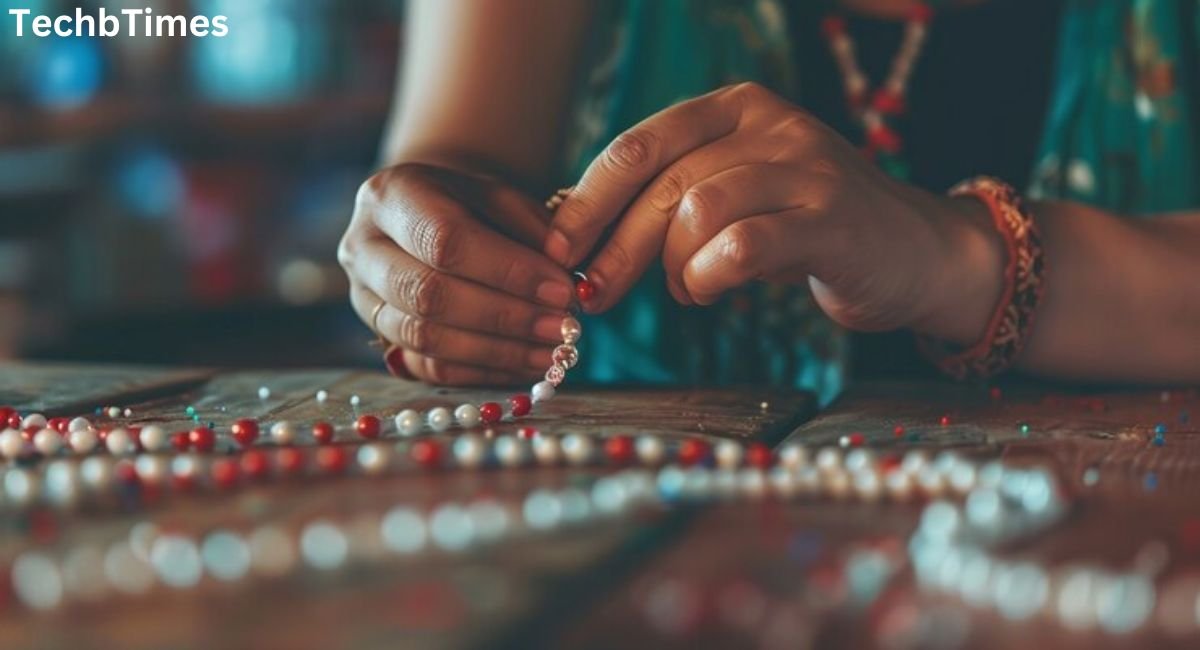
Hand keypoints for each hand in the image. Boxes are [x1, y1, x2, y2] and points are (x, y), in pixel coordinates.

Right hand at [340, 162, 574, 384]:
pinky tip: (527, 365)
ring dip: (498, 350)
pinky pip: (428, 367)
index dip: (508, 270)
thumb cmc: (474, 206)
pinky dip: (483, 371)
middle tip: (561, 327)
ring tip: (554, 350)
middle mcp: (363, 247)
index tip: (562, 290)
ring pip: (425, 338)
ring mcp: (363, 297)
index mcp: (390, 196)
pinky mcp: (379, 338)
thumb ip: (534, 230)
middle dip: (504, 316)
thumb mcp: (505, 197)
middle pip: (427, 294)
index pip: (444, 239)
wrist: (432, 219)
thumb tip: (564, 274)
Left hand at [545, 82, 1002, 343]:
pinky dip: (708, 277)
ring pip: (697, 210)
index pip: (638, 146)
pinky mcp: (832, 220)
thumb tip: (582, 239)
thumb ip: (673, 199)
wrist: (915, 252)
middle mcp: (770, 125)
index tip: (556, 250)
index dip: (587, 201)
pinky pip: (743, 246)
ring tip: (685, 292)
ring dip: (671, 266)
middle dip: (612, 246)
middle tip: (593, 295)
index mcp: (735, 108)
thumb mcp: (738, 194)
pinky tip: (709, 292)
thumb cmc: (807, 229)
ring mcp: (806, 168)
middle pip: (661, 182)